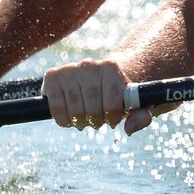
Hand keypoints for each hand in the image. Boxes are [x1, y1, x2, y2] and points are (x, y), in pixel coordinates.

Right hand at [41, 58, 169, 134]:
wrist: (99, 76)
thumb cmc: (120, 92)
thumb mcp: (137, 103)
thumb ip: (141, 115)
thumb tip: (129, 128)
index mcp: (110, 67)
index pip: (112, 102)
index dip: (113, 116)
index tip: (114, 119)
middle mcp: (89, 65)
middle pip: (92, 108)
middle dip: (96, 121)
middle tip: (98, 120)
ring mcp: (69, 69)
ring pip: (74, 110)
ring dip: (80, 122)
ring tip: (86, 119)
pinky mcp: (53, 76)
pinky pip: (56, 106)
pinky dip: (63, 119)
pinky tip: (70, 118)